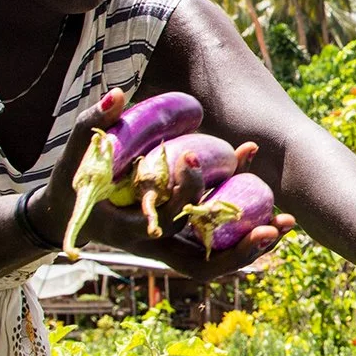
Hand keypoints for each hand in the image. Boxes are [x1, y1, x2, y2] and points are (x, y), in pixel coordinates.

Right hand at [30, 89, 292, 278]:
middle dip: (239, 246)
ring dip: (251, 249)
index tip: (198, 159)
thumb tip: (119, 92)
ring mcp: (167, 249)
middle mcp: (152, 245)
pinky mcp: (179, 244)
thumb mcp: (76, 152)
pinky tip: (275, 220)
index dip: (186, 192)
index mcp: (128, 227)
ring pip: (214, 262)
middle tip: (273, 224)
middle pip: (202, 260)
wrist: (68, 216)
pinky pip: (216, 249)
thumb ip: (95, 122)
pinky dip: (244, 238)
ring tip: (286, 226)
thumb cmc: (72, 180)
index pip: (165, 216)